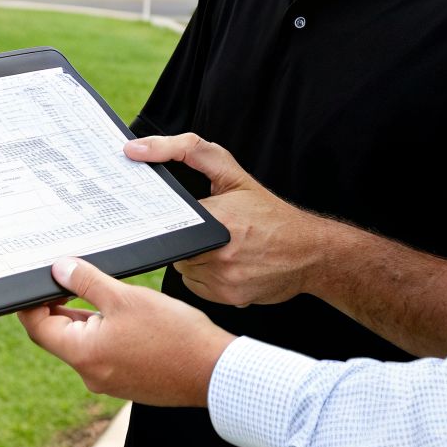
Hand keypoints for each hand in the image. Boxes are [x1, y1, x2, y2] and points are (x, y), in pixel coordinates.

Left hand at [17, 257, 235, 407]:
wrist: (214, 371)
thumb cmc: (173, 334)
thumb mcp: (125, 297)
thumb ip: (86, 282)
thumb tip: (59, 270)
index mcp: (83, 354)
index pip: (38, 328)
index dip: (33, 303)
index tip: (40, 283)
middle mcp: (90, 374)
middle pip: (60, 337)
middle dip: (63, 308)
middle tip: (74, 280)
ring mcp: (109, 382)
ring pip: (85, 346)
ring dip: (89, 320)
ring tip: (108, 296)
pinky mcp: (128, 383)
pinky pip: (105, 356)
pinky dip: (107, 335)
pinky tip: (127, 319)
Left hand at [127, 133, 324, 306]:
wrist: (309, 251)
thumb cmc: (270, 213)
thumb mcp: (233, 173)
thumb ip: (188, 150)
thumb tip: (137, 149)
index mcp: (218, 217)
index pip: (167, 218)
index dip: (165, 216)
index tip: (168, 214)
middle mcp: (218, 251)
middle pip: (175, 245)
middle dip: (185, 236)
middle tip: (207, 229)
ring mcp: (222, 277)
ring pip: (184, 267)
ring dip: (194, 258)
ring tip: (219, 246)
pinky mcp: (227, 297)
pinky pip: (196, 286)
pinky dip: (204, 277)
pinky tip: (224, 266)